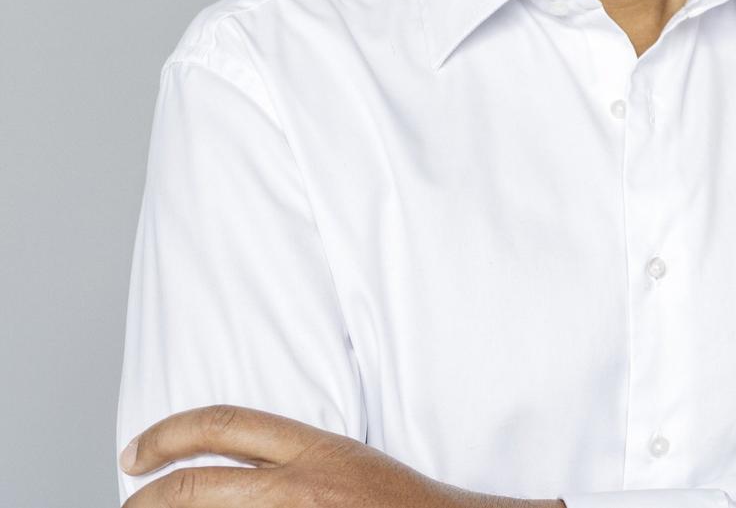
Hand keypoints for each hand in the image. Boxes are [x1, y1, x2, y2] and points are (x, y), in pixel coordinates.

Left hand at [119, 404, 560, 507]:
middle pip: (195, 485)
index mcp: (318, 451)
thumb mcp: (356, 465)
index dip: (167, 434)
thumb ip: (302, 463)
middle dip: (147, 498)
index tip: (136, 453)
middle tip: (131, 504)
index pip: (224, 425)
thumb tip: (240, 474)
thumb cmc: (414, 507)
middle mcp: (300, 487)